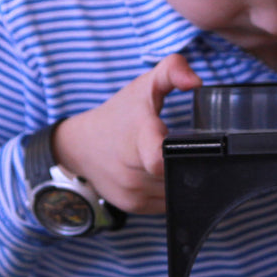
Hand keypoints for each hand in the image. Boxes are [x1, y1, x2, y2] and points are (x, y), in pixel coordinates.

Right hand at [53, 54, 201, 214]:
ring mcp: (133, 192)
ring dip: (181, 178)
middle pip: (179, 173)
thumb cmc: (119, 114)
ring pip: (176, 191)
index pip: (159, 158)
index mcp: (139, 137)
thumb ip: (173, 70)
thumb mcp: (144, 85)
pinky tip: (164, 175)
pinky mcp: (134, 207)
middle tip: (186, 148)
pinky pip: (167, 204)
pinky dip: (171, 191)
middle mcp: (133, 170)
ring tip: (173, 159)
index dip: (175, 156)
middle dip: (188, 162)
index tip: (185, 147)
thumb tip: (196, 82)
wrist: (81, 146)